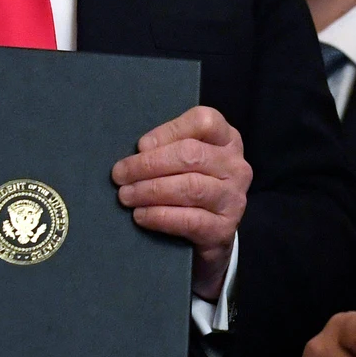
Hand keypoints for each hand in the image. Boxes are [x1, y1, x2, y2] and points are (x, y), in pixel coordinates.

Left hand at [112, 106, 250, 299]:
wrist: (211, 234)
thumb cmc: (191, 187)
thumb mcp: (186, 161)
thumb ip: (169, 148)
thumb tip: (142, 149)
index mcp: (228, 139)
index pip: (204, 122)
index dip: (169, 131)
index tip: (140, 145)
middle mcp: (235, 166)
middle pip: (191, 155)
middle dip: (149, 164)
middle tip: (120, 175)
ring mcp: (233, 198)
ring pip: (190, 187)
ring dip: (151, 190)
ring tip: (126, 195)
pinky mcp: (224, 228)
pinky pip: (189, 220)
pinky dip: (160, 216)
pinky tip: (141, 215)